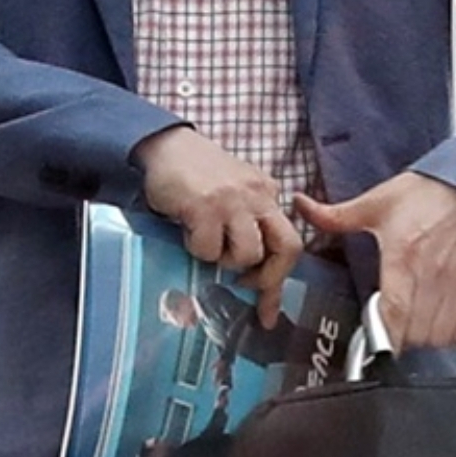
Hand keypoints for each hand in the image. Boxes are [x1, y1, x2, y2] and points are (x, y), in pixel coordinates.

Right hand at [132, 126, 301, 326]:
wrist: (166, 144)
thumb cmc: (197, 174)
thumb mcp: (233, 192)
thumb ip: (247, 222)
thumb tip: (250, 275)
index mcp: (266, 192)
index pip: (289, 241)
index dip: (279, 281)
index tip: (268, 312)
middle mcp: (257, 195)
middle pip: (288, 248)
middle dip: (269, 278)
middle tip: (243, 285)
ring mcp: (233, 200)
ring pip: (248, 254)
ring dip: (224, 259)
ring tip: (207, 242)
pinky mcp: (206, 206)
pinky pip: (208, 250)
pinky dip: (196, 248)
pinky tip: (188, 229)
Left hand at [295, 172, 455, 351]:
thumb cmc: (427, 194)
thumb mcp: (376, 202)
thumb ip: (335, 215)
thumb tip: (302, 206)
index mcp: (404, 255)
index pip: (395, 312)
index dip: (382, 335)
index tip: (371, 335)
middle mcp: (433, 276)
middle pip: (414, 334)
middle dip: (396, 337)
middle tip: (387, 321)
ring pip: (438, 338)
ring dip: (421, 338)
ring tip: (409, 321)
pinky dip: (447, 335)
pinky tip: (434, 319)